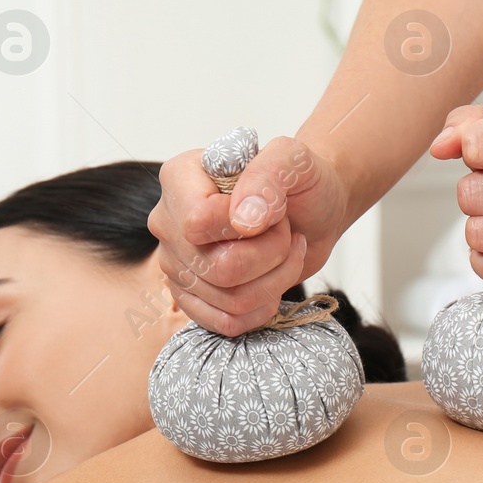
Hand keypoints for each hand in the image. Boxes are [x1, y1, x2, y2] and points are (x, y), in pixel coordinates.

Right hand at [148, 136, 350, 335]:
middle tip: (285, 233)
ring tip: (285, 252)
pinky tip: (274, 280)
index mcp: (179, 177)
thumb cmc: (301, 182)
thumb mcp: (294, 160)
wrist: (313, 211)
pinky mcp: (192, 297)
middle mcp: (168, 222)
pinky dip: (263, 307)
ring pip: (229, 300)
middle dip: (271, 254)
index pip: (198, 222)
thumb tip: (243, 220)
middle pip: (217, 268)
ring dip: (276, 279)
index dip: (245, 226)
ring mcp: (176, 263)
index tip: (273, 211)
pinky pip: (226, 322)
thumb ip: (268, 175)